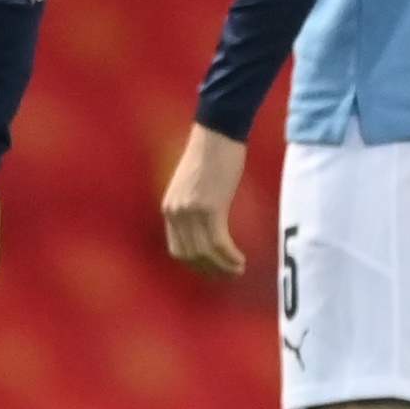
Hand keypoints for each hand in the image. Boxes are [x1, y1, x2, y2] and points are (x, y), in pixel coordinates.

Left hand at [160, 123, 252, 278]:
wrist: (218, 133)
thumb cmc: (211, 156)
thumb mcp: (192, 187)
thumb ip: (192, 208)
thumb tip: (205, 230)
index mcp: (169, 208)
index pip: (177, 249)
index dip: (196, 265)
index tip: (213, 270)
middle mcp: (175, 212)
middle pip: (190, 256)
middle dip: (211, 270)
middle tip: (229, 274)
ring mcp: (191, 211)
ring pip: (205, 253)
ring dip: (223, 266)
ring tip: (238, 269)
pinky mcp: (209, 207)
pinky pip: (218, 243)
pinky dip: (229, 256)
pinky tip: (240, 259)